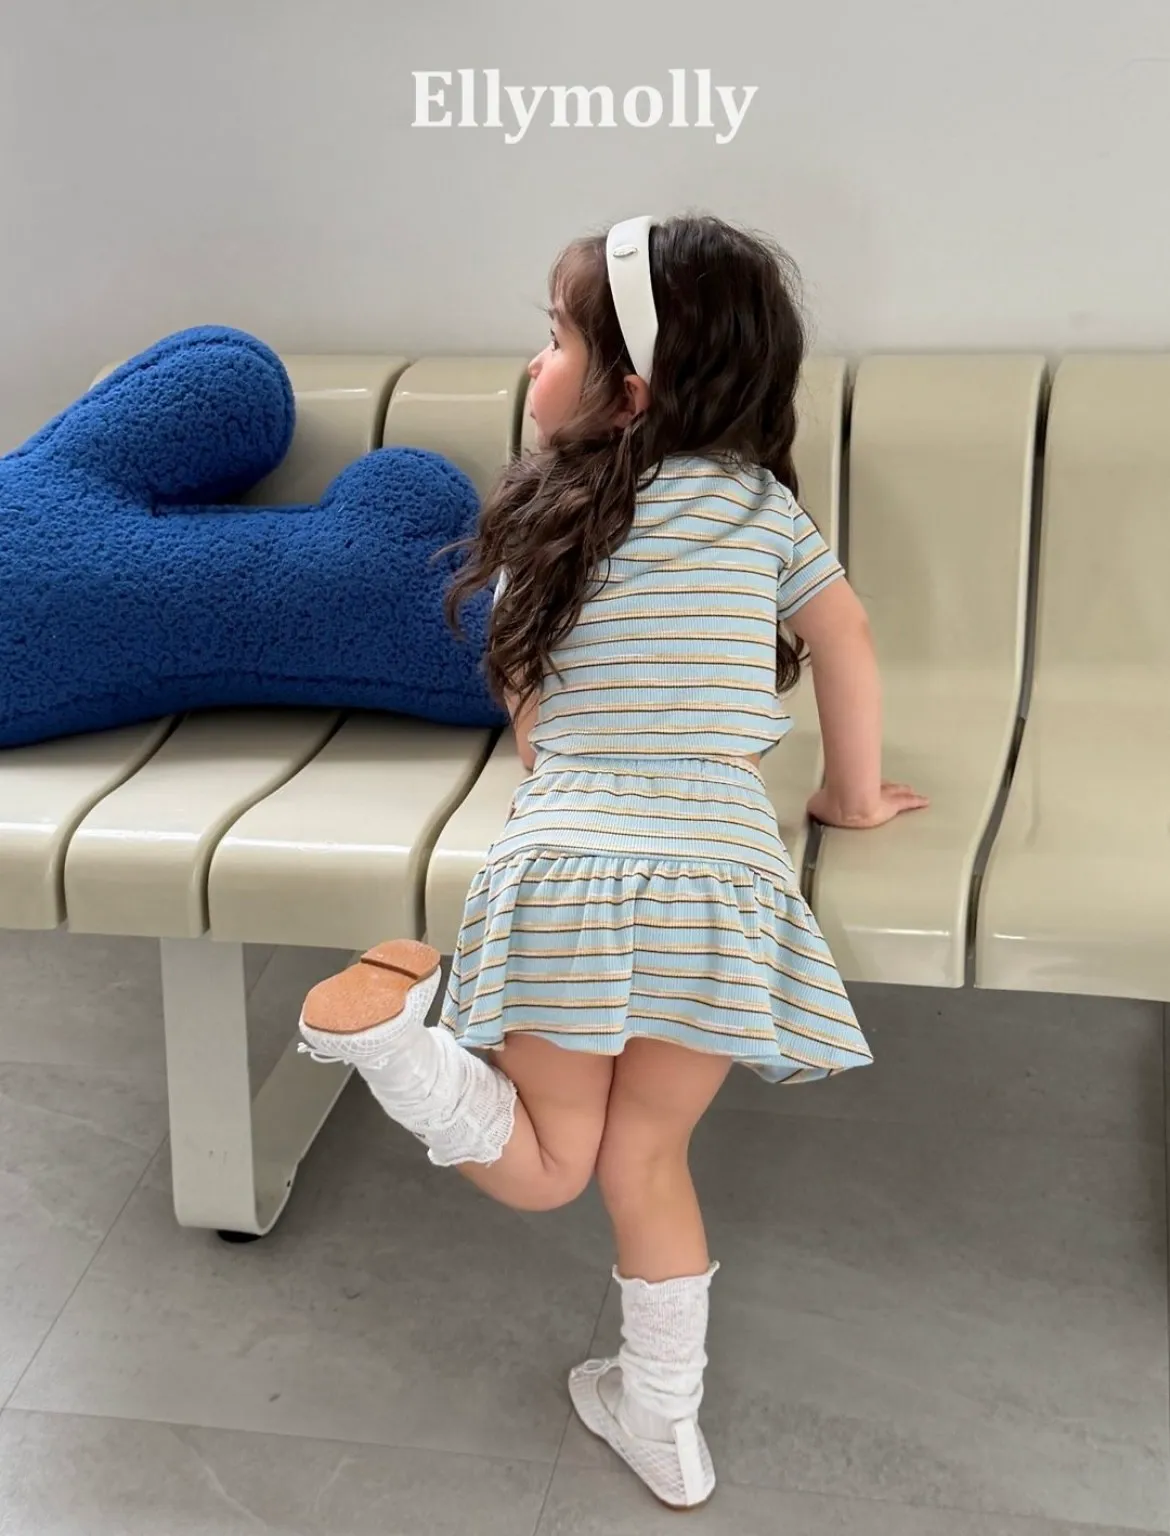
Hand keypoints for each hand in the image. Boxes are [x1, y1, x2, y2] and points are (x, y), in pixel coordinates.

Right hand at [807, 781, 929, 829]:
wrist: (847, 807)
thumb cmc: (833, 807)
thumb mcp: (817, 807)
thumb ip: (817, 807)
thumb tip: (813, 807)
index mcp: (850, 790)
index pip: (858, 785)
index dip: (863, 785)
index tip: (865, 784)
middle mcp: (868, 790)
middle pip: (880, 786)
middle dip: (886, 786)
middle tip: (893, 784)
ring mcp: (882, 796)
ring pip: (895, 792)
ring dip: (901, 791)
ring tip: (909, 790)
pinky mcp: (893, 806)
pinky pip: (908, 803)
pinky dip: (916, 801)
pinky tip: (925, 801)